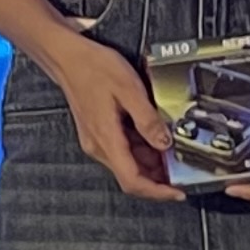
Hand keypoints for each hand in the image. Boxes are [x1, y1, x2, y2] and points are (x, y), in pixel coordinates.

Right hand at [36, 31, 184, 203]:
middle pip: (131, 175)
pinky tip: (154, 135)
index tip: (177, 192)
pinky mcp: (97, 132)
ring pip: (128, 163)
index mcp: (106, 138)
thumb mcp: (129, 89)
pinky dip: (141, 149)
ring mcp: (96, 140)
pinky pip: (122, 150)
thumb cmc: (92, 68)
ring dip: (151, 162)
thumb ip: (148, 119)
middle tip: (182, 168)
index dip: (157, 191)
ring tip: (172, 149)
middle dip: (159, 177)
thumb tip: (164, 143)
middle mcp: (98, 145)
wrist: (67, 56)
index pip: (132, 180)